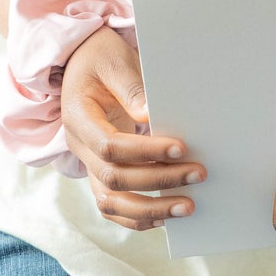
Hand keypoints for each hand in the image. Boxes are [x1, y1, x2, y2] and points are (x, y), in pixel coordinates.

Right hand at [60, 27, 205, 230]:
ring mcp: (87, 163)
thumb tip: (152, 117)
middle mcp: (78, 146)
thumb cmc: (101, 58)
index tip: (182, 148)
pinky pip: (113, 206)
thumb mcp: (115, 60)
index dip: (147, 152)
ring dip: (150, 209)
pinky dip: (138, 217)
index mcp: (78, 117)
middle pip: (114, 179)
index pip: (110, 147)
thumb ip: (131, 88)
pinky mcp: (99, 172)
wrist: (82, 63)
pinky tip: (167, 216)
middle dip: (159, 180)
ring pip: (110, 202)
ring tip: (188, 207)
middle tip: (198, 174)